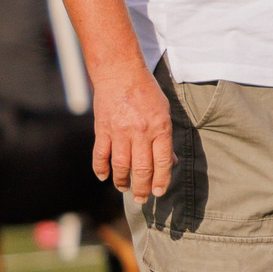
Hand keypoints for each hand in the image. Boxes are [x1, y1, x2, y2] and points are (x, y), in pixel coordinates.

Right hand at [91, 57, 173, 199]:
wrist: (120, 73)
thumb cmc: (147, 92)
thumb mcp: (165, 112)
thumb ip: (166, 138)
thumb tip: (172, 162)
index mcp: (160, 128)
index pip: (163, 162)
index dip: (161, 180)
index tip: (159, 193)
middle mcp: (140, 132)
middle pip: (142, 168)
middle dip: (142, 188)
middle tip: (142, 199)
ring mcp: (119, 131)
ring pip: (120, 165)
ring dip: (122, 181)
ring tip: (125, 189)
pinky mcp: (102, 129)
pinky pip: (100, 154)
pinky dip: (100, 168)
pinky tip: (104, 177)